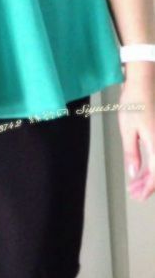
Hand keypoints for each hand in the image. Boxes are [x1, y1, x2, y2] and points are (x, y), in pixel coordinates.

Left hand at [118, 67, 154, 200]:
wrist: (144, 81)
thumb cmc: (134, 103)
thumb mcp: (127, 130)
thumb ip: (132, 154)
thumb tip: (134, 174)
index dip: (148, 188)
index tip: (138, 196)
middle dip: (148, 185)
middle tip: (134, 193)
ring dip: (149, 176)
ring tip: (135, 184)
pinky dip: (151, 164)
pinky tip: (141, 169)